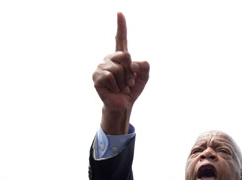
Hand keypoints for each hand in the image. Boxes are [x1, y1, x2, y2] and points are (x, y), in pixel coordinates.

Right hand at [93, 12, 149, 134]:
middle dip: (130, 72)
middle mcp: (109, 59)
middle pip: (125, 56)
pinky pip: (109, 76)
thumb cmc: (131, 90)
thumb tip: (132, 63)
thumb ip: (145, 67)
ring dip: (123, 81)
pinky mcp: (96, 76)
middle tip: (127, 82)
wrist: (123, 105)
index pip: (121, 39)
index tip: (120, 13)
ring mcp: (101, 67)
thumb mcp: (144, 77)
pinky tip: (114, 90)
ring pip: (117, 68)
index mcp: (121, 57)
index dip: (121, 26)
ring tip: (121, 87)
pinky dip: (116, 86)